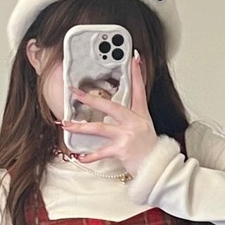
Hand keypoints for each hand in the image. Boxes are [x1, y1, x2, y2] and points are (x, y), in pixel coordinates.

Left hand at [59, 52, 158, 175]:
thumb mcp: (146, 128)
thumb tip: (119, 110)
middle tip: (76, 92)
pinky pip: (102, 152)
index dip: (137, 72)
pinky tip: (80, 156)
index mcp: (140, 114)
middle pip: (110, 106)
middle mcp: (134, 122)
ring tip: (67, 124)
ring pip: (100, 128)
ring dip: (81, 127)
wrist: (157, 167)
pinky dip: (90, 156)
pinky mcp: (122, 150)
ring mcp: (127, 135)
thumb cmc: (149, 149)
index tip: (134, 57)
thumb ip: (133, 116)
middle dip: (91, 98)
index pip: (139, 89)